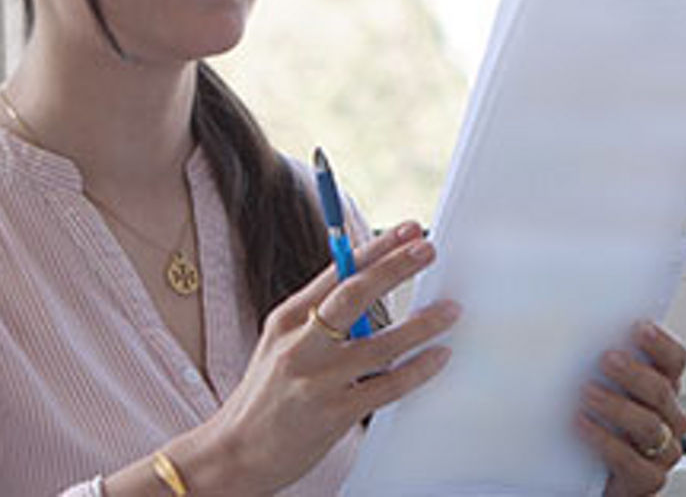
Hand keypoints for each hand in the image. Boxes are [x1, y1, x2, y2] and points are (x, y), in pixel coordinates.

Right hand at [167, 222, 459, 495]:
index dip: (376, 248)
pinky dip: (418, 369)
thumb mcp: (280, 344)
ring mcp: (318, 380)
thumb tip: (369, 286)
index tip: (406, 232)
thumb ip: (318, 318)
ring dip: (422, 324)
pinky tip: (438, 356)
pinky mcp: (334, 413)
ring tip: (450, 310)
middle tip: (427, 250)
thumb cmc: (263, 397)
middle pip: (355, 293)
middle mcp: (301, 344)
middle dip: (395, 267)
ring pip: (381, 343)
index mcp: (287, 319)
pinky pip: (388, 386)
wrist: (235, 453)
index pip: (337, 272)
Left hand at [576, 322, 685, 496]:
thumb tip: (568, 329)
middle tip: (606, 358)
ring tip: (587, 392)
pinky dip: (604, 440)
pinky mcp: (647, 479)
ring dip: (617, 406)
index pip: (674, 360)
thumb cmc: (591, 422)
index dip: (660, 343)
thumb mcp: (598, 385)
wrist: (582, 473)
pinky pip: (632, 461)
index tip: (638, 327)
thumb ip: (595, 361)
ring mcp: (662, 450)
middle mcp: (668, 417)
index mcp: (661, 387)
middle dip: (633, 372)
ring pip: (650, 425)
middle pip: (661, 390)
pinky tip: (581, 424)